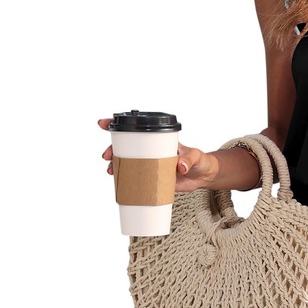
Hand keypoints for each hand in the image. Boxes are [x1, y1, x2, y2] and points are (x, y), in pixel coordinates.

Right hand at [97, 118, 219, 192]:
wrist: (203, 176)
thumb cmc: (199, 161)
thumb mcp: (195, 157)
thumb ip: (189, 159)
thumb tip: (180, 166)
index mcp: (158, 140)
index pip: (137, 129)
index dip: (118, 124)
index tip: (104, 123)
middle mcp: (151, 151)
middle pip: (126, 146)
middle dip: (113, 149)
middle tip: (108, 156)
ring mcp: (150, 165)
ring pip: (128, 162)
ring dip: (116, 165)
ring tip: (111, 170)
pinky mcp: (152, 179)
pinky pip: (135, 179)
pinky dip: (125, 181)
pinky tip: (119, 184)